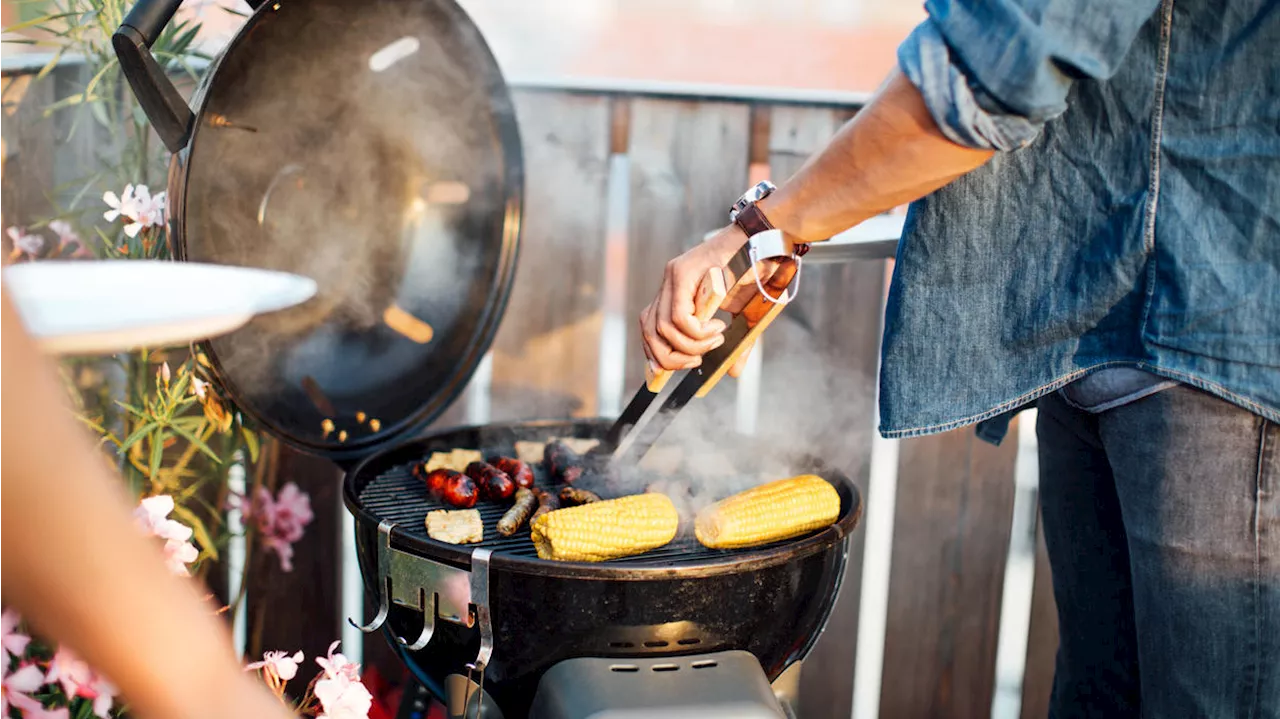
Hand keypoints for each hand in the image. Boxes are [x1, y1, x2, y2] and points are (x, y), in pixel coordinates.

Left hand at [639, 225, 784, 378]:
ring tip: (714, 340)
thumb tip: (734, 372)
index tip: (678, 366)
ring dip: (690, 345)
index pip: (649, 326)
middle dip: (671, 357)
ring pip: (663, 326)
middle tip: (697, 360)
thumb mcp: (743, 317)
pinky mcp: (683, 271)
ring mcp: (674, 275)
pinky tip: (716, 328)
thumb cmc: (756, 275)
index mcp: (676, 291)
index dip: (656, 352)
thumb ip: (735, 344)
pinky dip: (696, 332)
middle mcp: (669, 282)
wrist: (767, 240)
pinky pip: (678, 315)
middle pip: (650, 330)